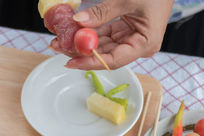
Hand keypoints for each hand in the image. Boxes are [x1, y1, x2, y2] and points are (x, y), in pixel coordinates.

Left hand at [50, 0, 173, 69]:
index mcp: (145, 44)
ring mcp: (131, 40)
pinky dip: (89, 34)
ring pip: (102, 46)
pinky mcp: (125, 33)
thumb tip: (78, 21)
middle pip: (105, 55)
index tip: (70, 62)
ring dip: (82, 43)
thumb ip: (102, 13)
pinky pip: (104, 36)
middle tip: (58, 46)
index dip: (91, 62)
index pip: (113, 60)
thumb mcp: (127, 0)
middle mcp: (138, 47)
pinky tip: (74, 32)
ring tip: (61, 39)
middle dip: (80, 52)